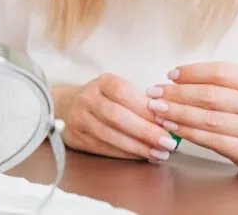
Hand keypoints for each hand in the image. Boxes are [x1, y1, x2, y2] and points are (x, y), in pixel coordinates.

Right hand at [56, 74, 180, 162]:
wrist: (68, 106)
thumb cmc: (105, 99)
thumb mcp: (119, 90)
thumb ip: (140, 102)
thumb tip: (168, 119)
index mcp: (101, 82)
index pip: (122, 92)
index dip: (145, 108)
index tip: (166, 120)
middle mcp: (86, 98)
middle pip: (116, 115)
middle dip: (145, 131)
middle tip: (168, 142)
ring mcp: (79, 118)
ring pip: (109, 135)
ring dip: (137, 147)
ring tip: (160, 153)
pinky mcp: (76, 137)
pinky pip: (104, 148)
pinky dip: (126, 154)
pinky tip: (143, 155)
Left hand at [146, 62, 237, 172]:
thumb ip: (218, 83)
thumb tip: (176, 78)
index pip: (220, 72)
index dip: (191, 72)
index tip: (170, 75)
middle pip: (210, 96)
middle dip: (176, 94)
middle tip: (154, 93)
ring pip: (208, 119)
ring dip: (177, 114)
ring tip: (157, 110)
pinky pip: (212, 141)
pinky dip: (188, 133)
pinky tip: (172, 127)